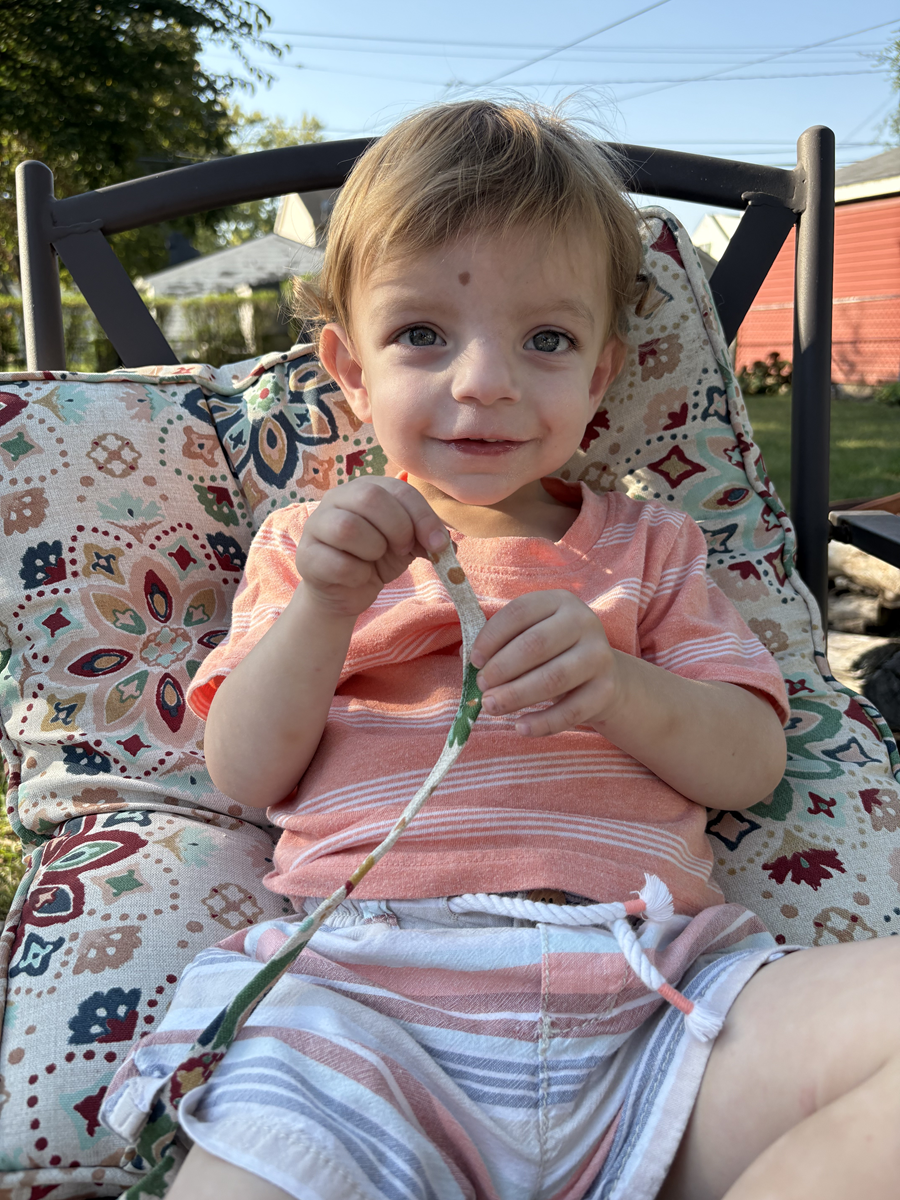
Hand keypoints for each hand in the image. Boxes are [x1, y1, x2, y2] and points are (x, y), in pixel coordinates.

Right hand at [296, 477, 448, 617]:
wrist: (345, 590)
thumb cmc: (376, 558)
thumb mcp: (407, 544)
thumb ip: (425, 537)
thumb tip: (443, 543)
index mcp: (366, 487)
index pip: (399, 489)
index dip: (422, 516)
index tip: (437, 544)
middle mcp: (337, 499)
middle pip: (369, 498)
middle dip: (397, 528)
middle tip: (402, 549)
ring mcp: (317, 525)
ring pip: (348, 528)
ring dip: (374, 550)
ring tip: (375, 559)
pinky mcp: (307, 556)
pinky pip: (337, 563)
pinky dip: (358, 574)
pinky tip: (358, 576)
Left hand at [469, 590, 621, 735]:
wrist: (605, 677)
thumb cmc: (554, 653)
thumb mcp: (530, 637)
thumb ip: (499, 643)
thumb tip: (464, 657)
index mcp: (559, 601)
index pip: (519, 612)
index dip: (491, 636)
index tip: (474, 660)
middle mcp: (583, 622)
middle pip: (536, 645)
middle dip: (502, 668)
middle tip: (482, 687)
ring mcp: (599, 656)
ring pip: (553, 678)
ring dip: (516, 695)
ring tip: (491, 707)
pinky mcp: (606, 690)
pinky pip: (570, 712)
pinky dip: (542, 722)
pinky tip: (519, 727)